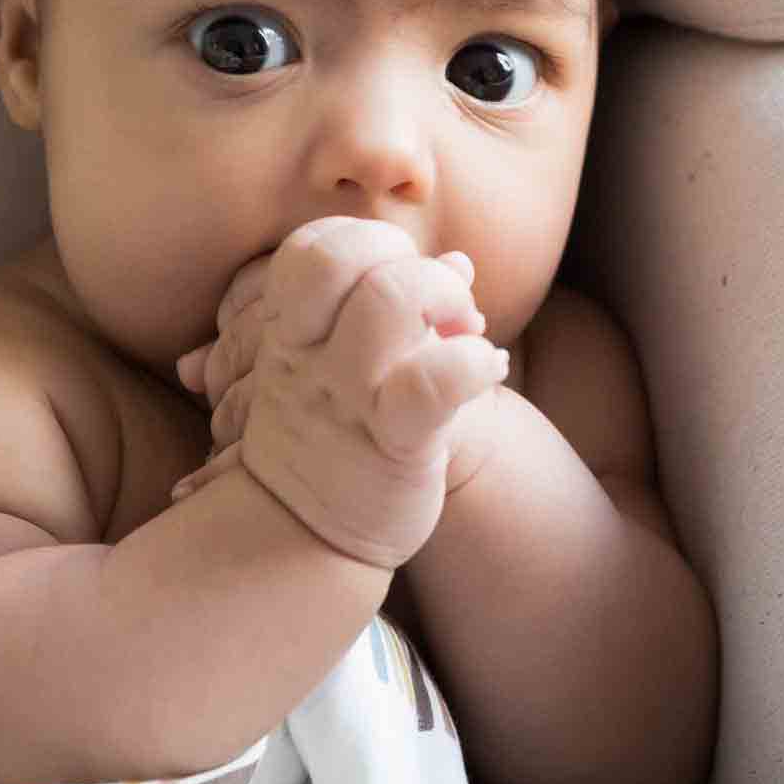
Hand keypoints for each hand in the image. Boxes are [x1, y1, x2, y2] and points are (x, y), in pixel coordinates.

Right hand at [172, 217, 509, 569]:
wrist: (300, 541)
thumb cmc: (335, 441)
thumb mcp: (340, 367)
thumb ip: (395, 308)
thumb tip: (461, 261)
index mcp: (293, 333)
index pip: (313, 247)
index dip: (365, 242)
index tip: (398, 281)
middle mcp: (310, 357)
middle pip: (337, 256)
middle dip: (402, 255)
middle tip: (440, 301)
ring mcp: (348, 398)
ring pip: (388, 300)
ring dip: (444, 295)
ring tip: (468, 330)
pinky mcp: (393, 443)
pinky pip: (433, 383)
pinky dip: (473, 362)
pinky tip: (490, 367)